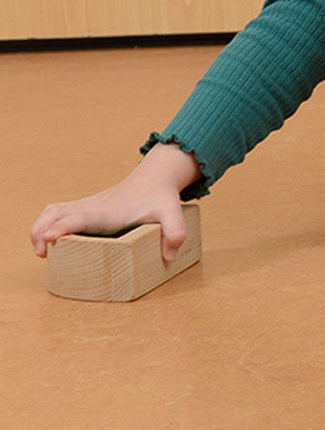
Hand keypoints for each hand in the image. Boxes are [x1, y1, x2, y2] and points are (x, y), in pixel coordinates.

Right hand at [30, 143, 200, 261]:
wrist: (156, 176)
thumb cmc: (161, 196)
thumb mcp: (173, 213)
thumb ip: (175, 232)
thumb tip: (169, 256)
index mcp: (108, 212)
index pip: (79, 217)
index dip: (62, 228)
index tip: (47, 240)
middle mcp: (93, 207)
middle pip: (57, 213)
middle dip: (41, 231)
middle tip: (43, 253)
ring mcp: (88, 206)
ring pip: (54, 210)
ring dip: (40, 227)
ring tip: (42, 251)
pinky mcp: (86, 208)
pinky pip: (58, 212)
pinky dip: (46, 224)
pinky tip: (49, 240)